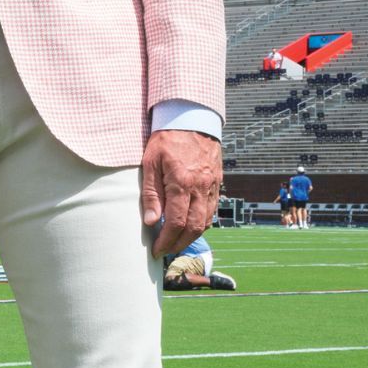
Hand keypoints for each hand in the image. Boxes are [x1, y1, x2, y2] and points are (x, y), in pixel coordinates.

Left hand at [141, 129, 220, 257]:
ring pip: (206, 221)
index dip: (166, 241)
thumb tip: (151, 221)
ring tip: (177, 242)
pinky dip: (202, 223)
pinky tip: (191, 226)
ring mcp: (211, 185)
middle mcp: (200, 187)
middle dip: (179, 244)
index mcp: (182, 183)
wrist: (192, 117)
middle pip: (193, 228)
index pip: (175, 223)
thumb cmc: (167, 138)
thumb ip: (152, 193)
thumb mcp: (151, 162)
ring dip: (192, 237)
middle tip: (166, 251)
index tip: (156, 250)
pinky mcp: (217, 182)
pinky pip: (212, 209)